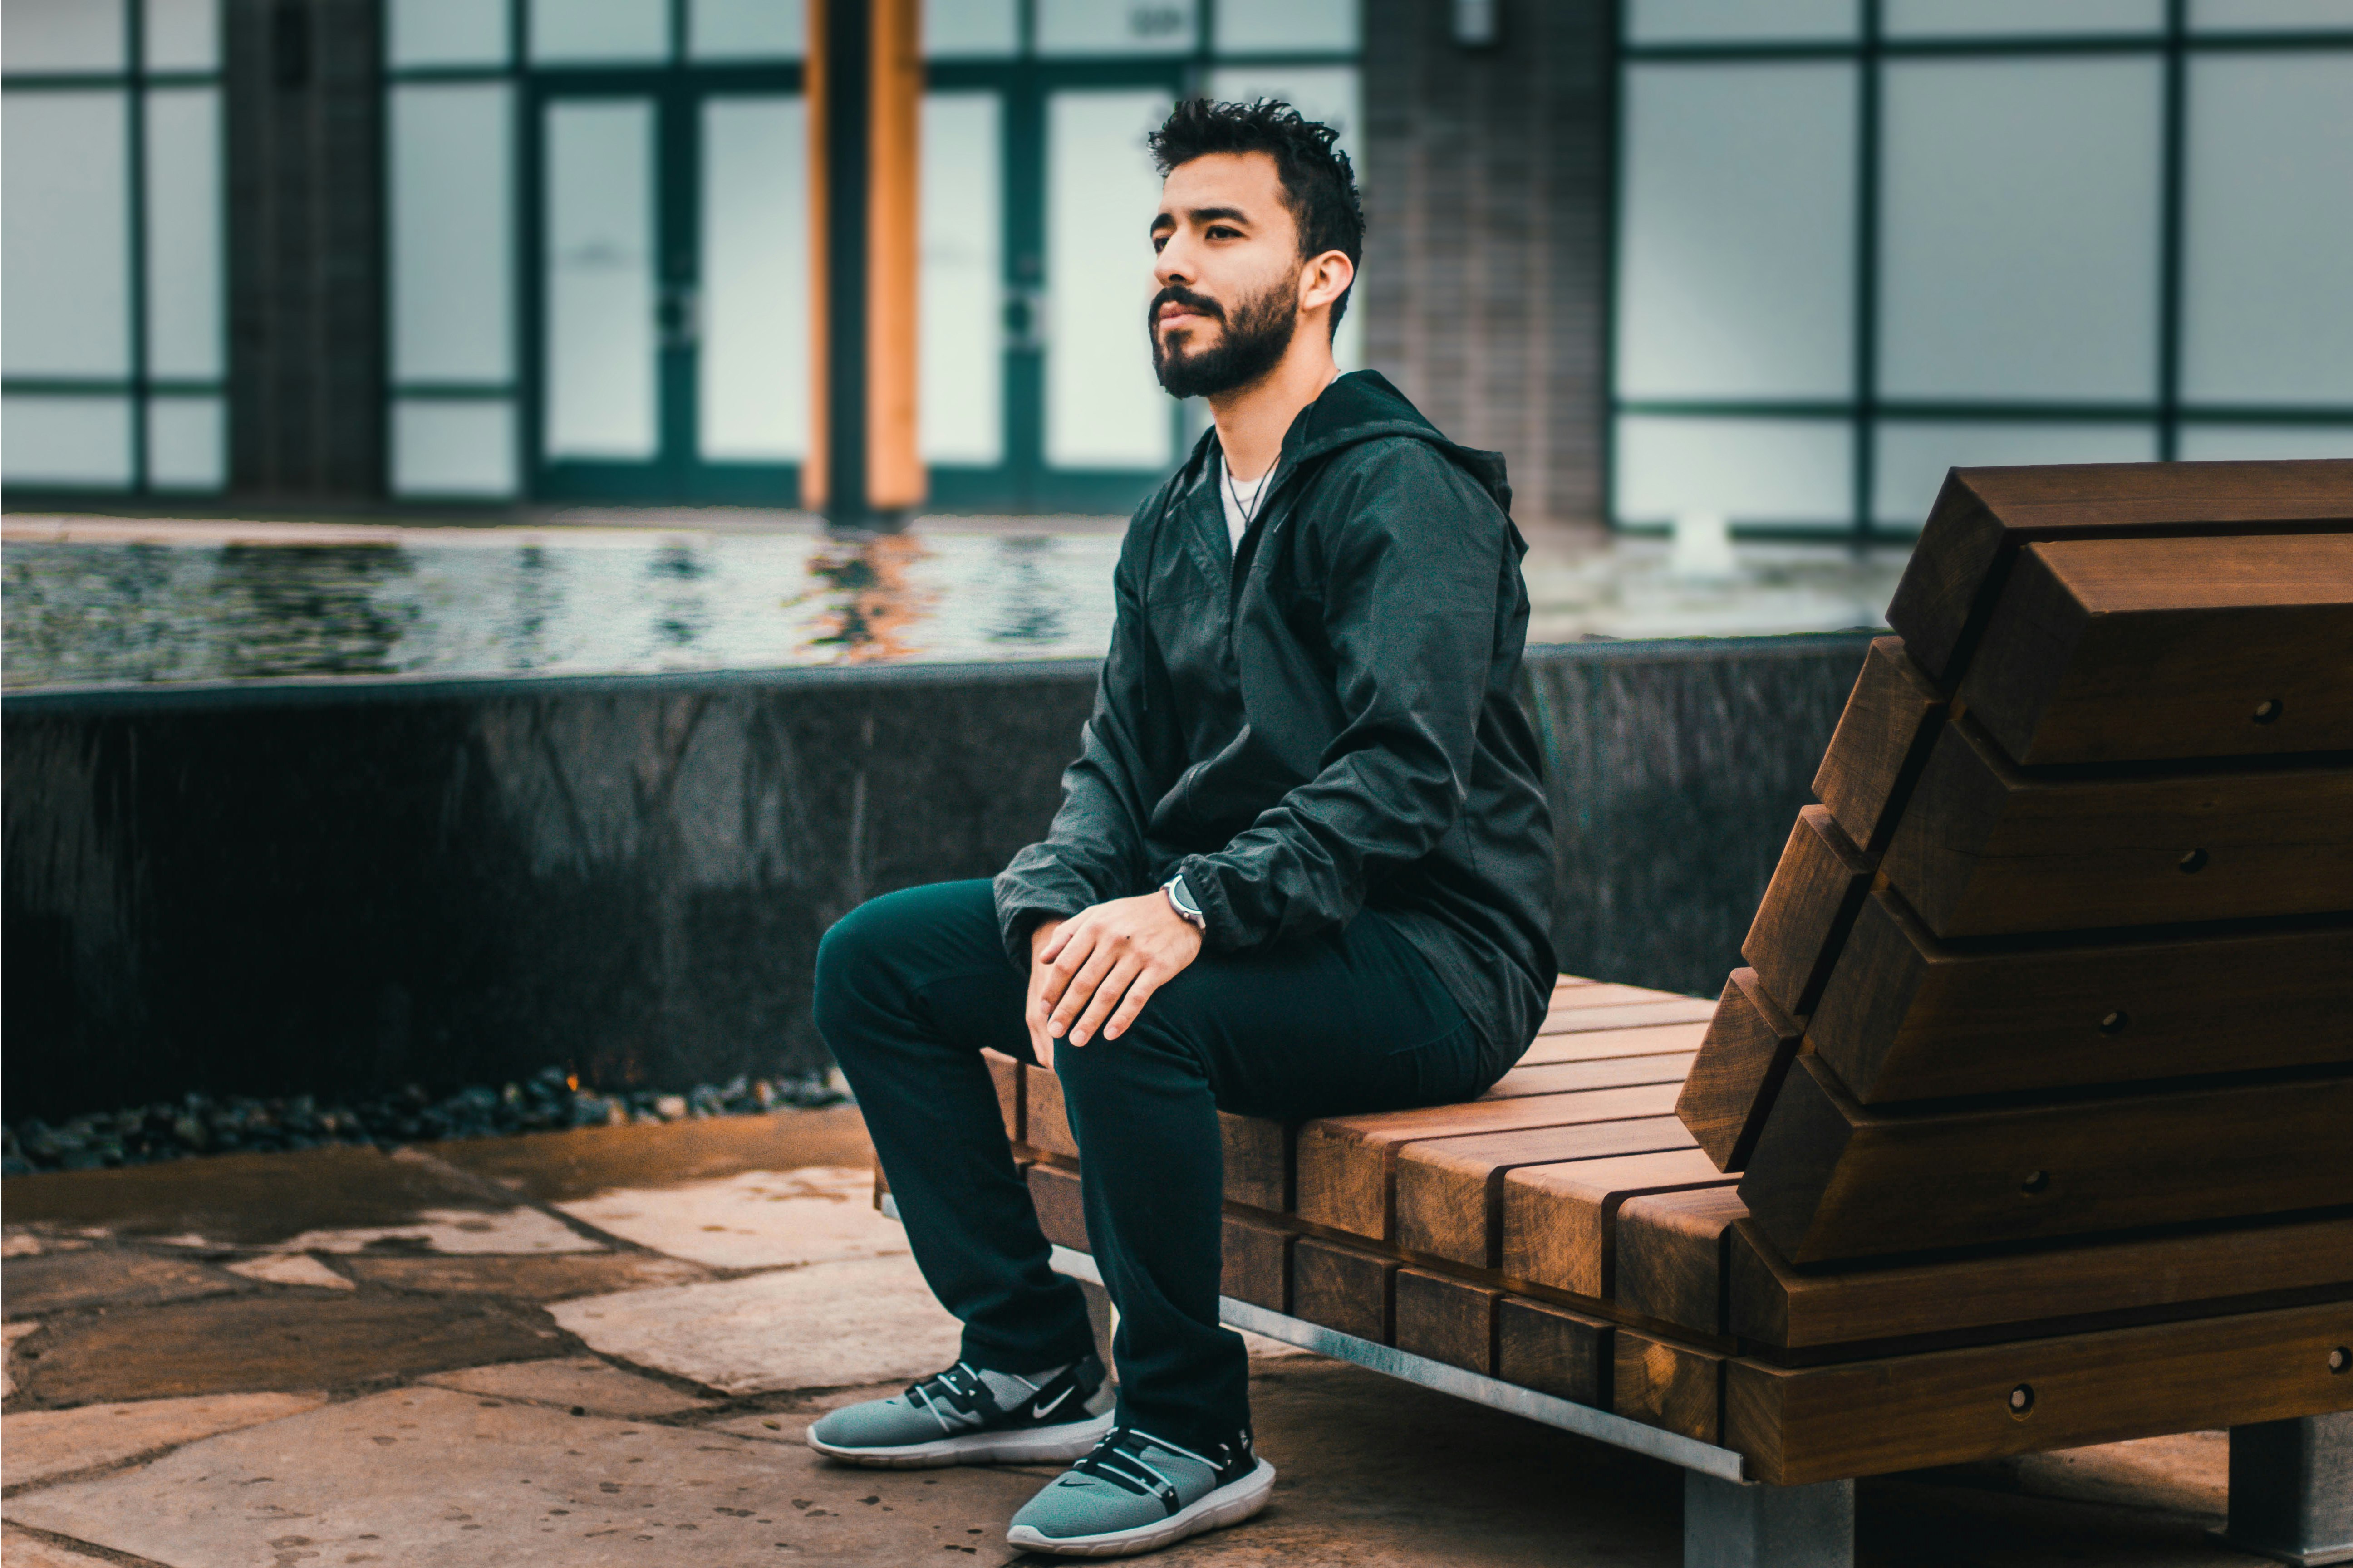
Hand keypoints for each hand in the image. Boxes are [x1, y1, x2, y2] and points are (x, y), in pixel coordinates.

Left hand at [1030, 892, 1202, 1058]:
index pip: (1066, 963)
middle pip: (1083, 982)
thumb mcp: (1097, 914)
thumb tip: (1043, 958)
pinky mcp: (1159, 967)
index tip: (1044, 1010)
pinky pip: (1137, 997)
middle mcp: (1114, 940)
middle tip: (1055, 1032)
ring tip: (1077, 1041)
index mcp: (1095, 926)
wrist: (1179, 908)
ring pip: (1108, 993)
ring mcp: (1137, 954)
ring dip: (1090, 1020)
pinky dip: (1123, 1017)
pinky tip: (1110, 1035)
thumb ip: (1068, 933)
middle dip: (1066, 1010)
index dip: (1053, 989)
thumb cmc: (1131, 915)